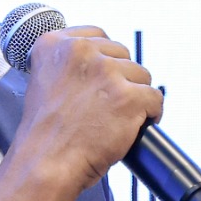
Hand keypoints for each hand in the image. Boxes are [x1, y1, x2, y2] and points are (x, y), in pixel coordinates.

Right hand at [0, 28, 163, 200]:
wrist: (46, 164)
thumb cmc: (45, 134)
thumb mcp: (44, 83)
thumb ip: (68, 66)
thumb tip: (100, 62)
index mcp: (55, 44)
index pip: (98, 36)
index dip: (105, 60)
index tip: (101, 80)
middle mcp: (81, 52)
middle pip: (122, 54)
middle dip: (121, 79)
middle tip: (106, 105)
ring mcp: (106, 72)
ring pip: (141, 75)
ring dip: (135, 96)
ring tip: (118, 118)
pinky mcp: (128, 96)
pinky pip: (155, 98)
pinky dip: (151, 114)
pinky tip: (137, 125)